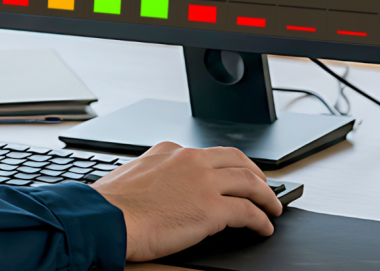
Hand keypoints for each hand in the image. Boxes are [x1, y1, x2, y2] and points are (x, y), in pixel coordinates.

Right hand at [91, 142, 281, 261]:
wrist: (106, 218)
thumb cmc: (111, 204)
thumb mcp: (133, 174)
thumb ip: (155, 173)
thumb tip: (161, 186)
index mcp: (169, 151)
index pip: (209, 153)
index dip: (229, 165)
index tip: (235, 174)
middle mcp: (190, 161)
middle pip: (237, 161)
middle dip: (256, 174)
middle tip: (264, 187)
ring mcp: (203, 183)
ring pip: (250, 183)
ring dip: (267, 196)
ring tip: (273, 207)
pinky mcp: (211, 209)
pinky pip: (248, 212)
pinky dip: (262, 219)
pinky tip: (264, 227)